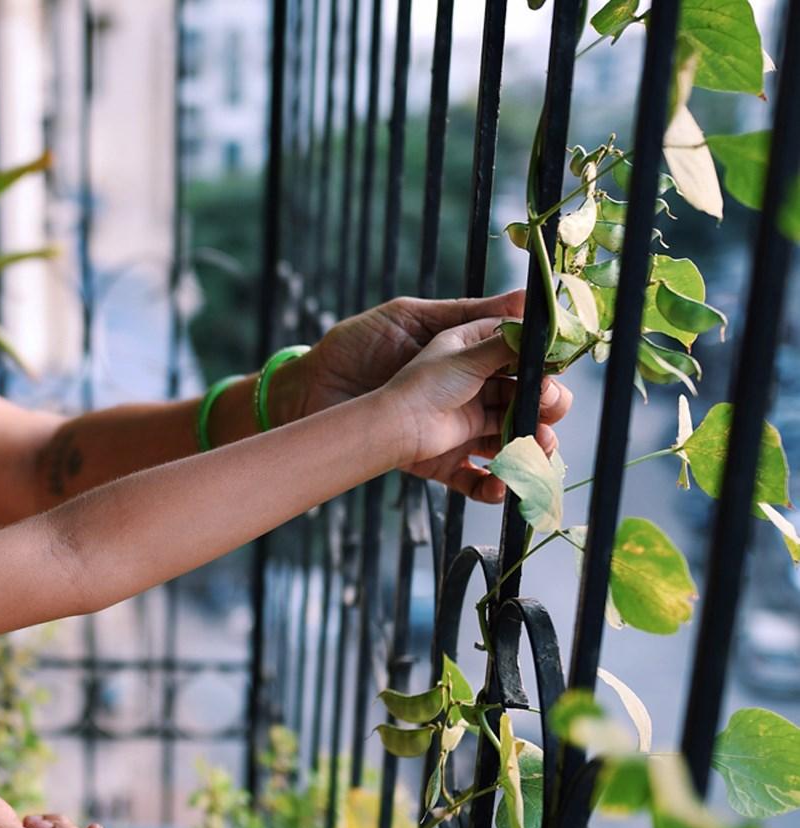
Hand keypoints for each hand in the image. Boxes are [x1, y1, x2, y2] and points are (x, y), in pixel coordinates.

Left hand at [282, 291, 572, 500]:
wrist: (312, 393)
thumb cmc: (357, 347)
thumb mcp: (413, 319)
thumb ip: (471, 315)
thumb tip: (527, 298)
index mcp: (470, 351)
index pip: (523, 354)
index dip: (545, 359)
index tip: (558, 363)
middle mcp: (472, 389)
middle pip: (528, 397)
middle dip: (546, 402)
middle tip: (546, 405)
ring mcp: (459, 427)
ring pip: (512, 438)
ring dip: (532, 445)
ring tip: (537, 448)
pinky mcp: (441, 461)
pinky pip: (476, 479)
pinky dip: (493, 486)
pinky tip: (502, 484)